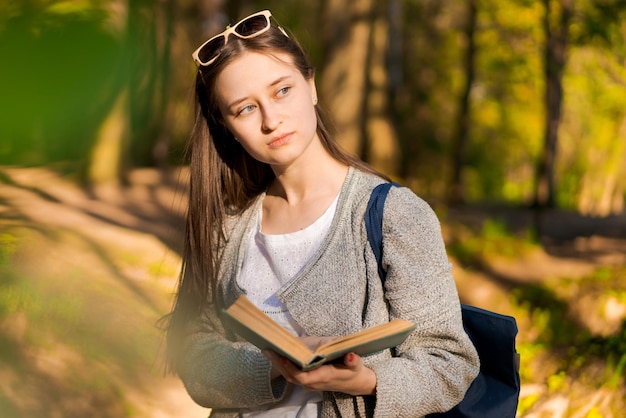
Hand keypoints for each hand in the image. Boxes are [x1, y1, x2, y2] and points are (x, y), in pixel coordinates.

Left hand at [262, 350, 376, 395]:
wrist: (354, 383)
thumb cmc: (354, 371)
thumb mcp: (357, 365)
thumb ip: (353, 361)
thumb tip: (350, 355)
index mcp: (324, 377)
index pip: (303, 377)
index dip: (292, 369)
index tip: (283, 357)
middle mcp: (313, 382)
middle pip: (291, 377)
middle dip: (279, 364)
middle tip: (268, 350)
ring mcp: (309, 383)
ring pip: (289, 376)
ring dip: (278, 364)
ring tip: (268, 351)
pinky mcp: (307, 380)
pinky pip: (291, 375)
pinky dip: (282, 365)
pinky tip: (276, 355)